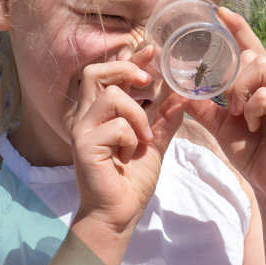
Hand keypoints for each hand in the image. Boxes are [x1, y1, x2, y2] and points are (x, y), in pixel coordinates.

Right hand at [68, 46, 185, 234]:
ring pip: (112, 97)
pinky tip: (128, 158)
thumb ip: (165, 118)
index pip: (110, 74)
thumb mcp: (154, 143)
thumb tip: (183, 94)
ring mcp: (83, 129)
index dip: (130, 59)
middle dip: (125, 70)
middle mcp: (87, 116)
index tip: (153, 49)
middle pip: (96, 72)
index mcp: (101, 113)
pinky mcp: (84, 144)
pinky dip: (131, 140)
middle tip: (148, 83)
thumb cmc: (131, 180)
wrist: (118, 214)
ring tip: (142, 141)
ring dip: (137, 116)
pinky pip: (116, 126)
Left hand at [183, 7, 265, 201]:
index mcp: (265, 81)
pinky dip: (251, 108)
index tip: (220, 11)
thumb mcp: (219, 124)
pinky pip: (265, 96)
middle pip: (252, 55)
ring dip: (239, 89)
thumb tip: (178, 89)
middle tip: (226, 101)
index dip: (237, 27)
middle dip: (231, 74)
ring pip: (259, 67)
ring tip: (237, 112)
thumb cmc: (250, 150)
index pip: (250, 46)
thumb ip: (203, 104)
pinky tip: (251, 123)